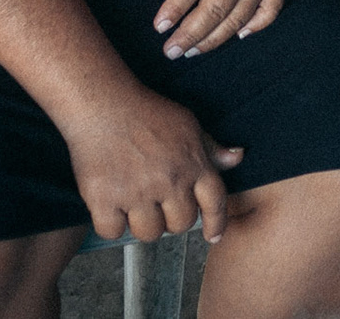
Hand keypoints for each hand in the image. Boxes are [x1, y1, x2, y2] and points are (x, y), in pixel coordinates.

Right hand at [61, 86, 244, 243]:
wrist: (103, 104)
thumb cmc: (146, 112)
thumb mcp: (187, 124)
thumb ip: (210, 148)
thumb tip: (236, 158)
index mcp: (194, 164)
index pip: (215, 202)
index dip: (216, 223)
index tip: (213, 235)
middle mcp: (170, 181)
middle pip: (180, 224)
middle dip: (172, 220)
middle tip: (159, 206)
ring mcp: (138, 192)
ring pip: (149, 233)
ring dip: (143, 224)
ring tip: (135, 205)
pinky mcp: (105, 200)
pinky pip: (113, 232)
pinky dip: (111, 224)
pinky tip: (110, 207)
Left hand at [152, 0, 301, 57]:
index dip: (175, 8)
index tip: (159, 27)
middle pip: (215, 9)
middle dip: (191, 34)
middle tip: (171, 52)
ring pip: (239, 17)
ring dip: (215, 38)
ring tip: (193, 51)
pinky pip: (270, 11)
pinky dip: (256, 27)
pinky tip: (237, 35)